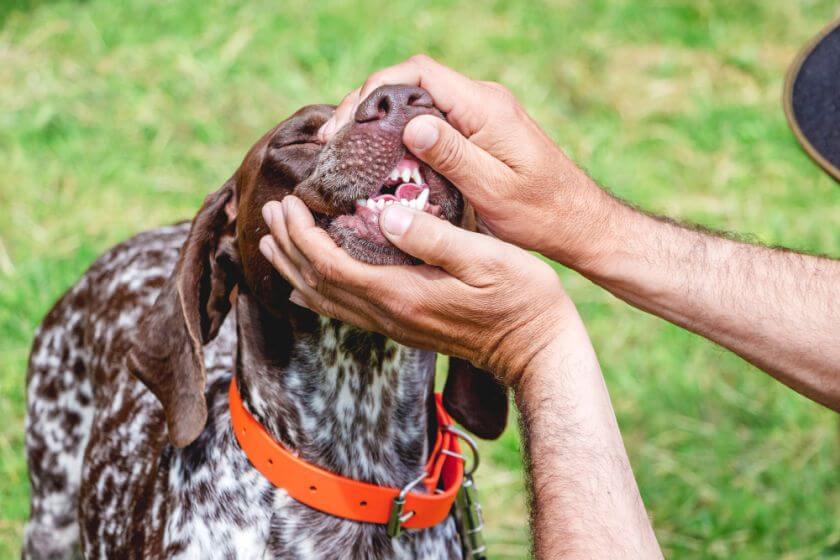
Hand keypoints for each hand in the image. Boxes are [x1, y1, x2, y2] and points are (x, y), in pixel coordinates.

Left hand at [259, 196, 572, 385]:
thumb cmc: (520, 298)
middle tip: (269, 214)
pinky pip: (345, 309)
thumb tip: (385, 215)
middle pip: (317, 283)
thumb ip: (433, 237)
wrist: (535, 348)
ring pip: (325, 300)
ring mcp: (394, 324)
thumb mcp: (485, 258)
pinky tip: (313, 280)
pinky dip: (318, 289)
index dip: (302, 235)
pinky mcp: (403, 326)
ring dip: (295, 269)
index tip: (288, 203)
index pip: (330, 265)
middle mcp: (388, 314)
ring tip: (275, 243)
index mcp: (401, 294)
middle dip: (288, 247)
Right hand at [319, 54, 619, 267]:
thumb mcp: (494, 189)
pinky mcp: (477, 132)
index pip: (420, 73)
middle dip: (368, 104)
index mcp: (484, 107)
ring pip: (417, 101)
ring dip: (380, 120)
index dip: (376, 89)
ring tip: (347, 149)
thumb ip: (455, 155)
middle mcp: (480, 102)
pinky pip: (430, 120)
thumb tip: (411, 126)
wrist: (576, 221)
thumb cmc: (540, 211)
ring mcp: (478, 116)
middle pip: (412, 82)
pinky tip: (379, 156)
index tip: (347, 121)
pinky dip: (399, 133)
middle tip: (335, 139)